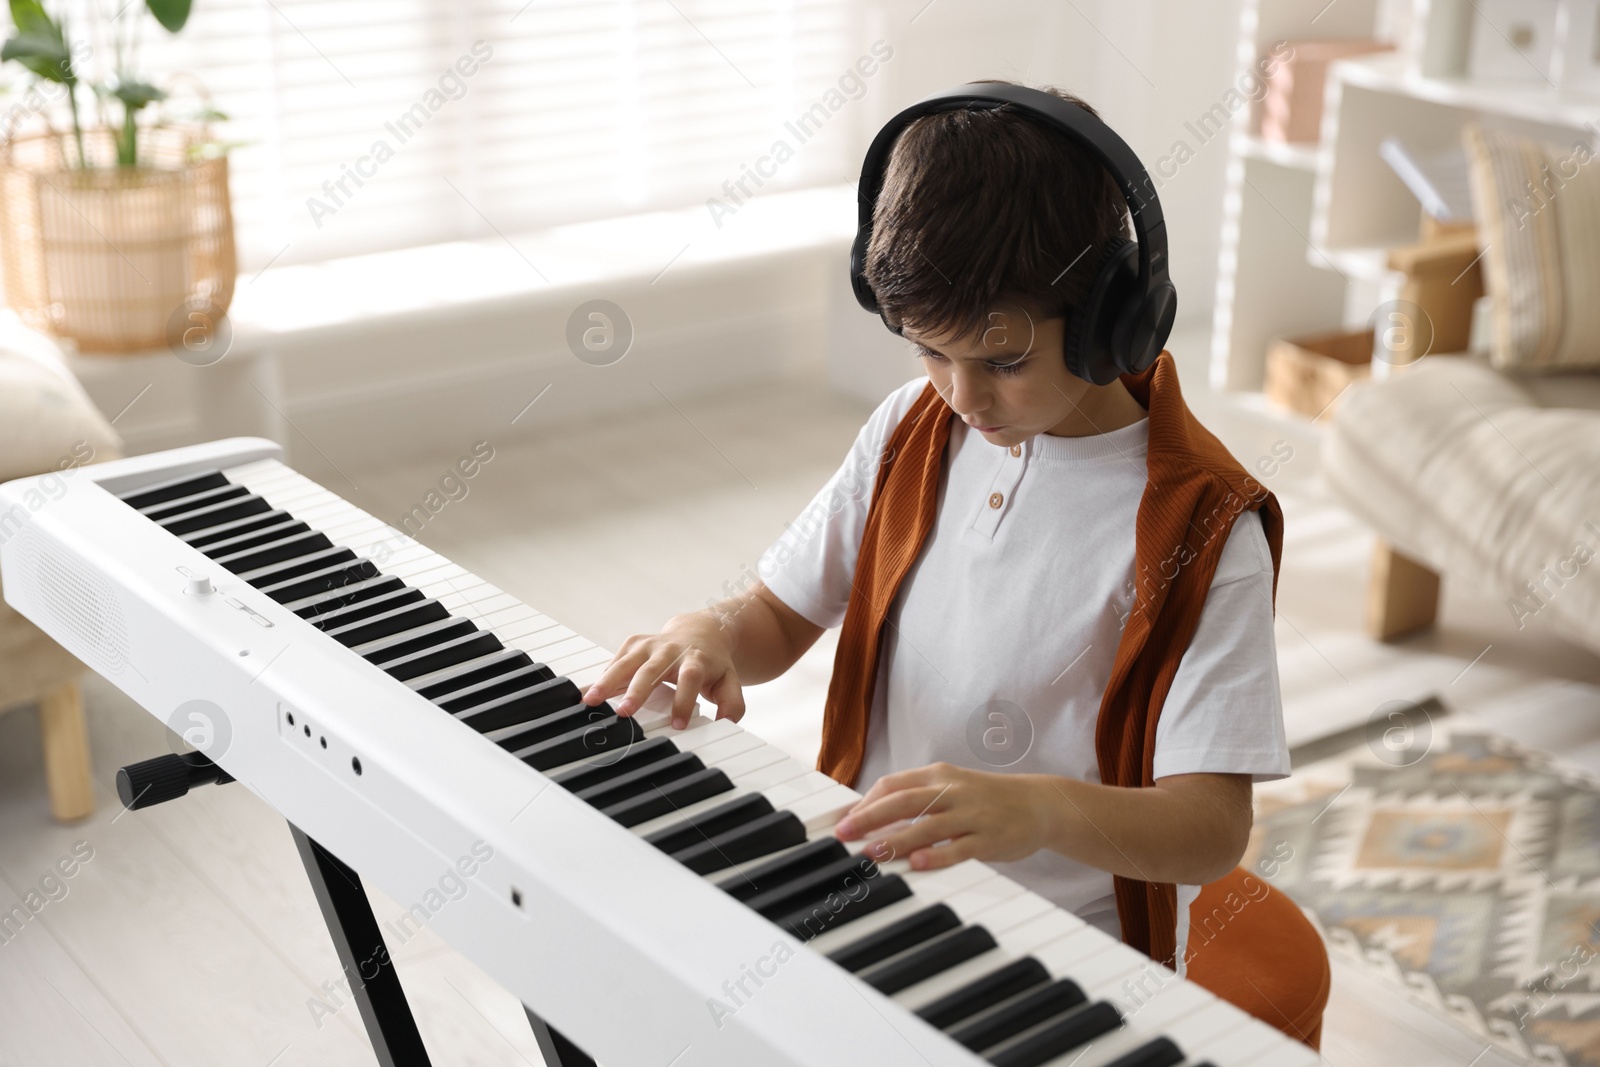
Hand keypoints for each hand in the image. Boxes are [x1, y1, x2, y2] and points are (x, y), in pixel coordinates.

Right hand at [581, 613, 745, 728]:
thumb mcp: (730, 681)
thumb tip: (726, 723)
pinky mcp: (634, 643)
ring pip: (627, 662)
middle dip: (637, 691)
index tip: (678, 724)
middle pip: (652, 669)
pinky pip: (616, 660)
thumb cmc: (712, 662)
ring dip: (607, 681)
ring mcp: (649, 644)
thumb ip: (732, 703)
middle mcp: (670, 650)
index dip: (684, 699)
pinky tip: (588, 693)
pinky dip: (602, 676)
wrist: (702, 631)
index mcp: (696, 659)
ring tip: (591, 700)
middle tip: (624, 713)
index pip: (690, 678)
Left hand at [833, 762, 1050, 870]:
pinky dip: (938, 855)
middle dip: (870, 817)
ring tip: (872, 853)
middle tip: (844, 834)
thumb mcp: (951, 788)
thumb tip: (871, 817)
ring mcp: (972, 814)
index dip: (866, 802)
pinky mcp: (990, 838)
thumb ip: (917, 799)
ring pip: (928, 825)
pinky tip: (918, 864)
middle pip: (904, 800)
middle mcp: (953, 790)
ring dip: (897, 839)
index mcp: (939, 775)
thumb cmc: (987, 799)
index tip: (844, 821)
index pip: (893, 784)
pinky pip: (959, 847)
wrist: (1040, 804)